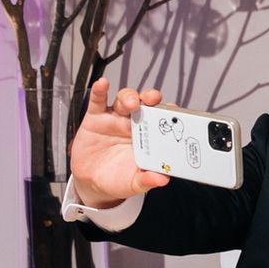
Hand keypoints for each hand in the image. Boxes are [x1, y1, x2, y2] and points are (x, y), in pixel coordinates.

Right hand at [69, 78, 169, 206]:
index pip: (163, 119)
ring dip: (130, 97)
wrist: (92, 182)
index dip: (170, 113)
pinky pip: (98, 101)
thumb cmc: (118, 179)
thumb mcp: (134, 182)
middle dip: (151, 98)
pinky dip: (99, 91)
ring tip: (131, 103)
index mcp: (149, 136)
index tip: (176, 112)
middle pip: (145, 103)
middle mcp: (134, 123)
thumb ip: (147, 180)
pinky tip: (102, 84)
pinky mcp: (95, 118)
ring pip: (125, 99)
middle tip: (154, 100)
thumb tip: (163, 180)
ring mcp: (115, 118)